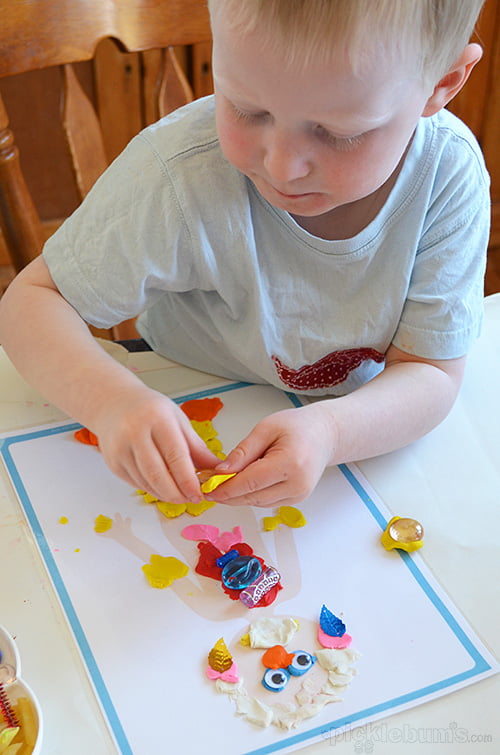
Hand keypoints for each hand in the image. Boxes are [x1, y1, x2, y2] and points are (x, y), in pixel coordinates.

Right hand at [91, 385, 219, 502]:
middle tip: (191, 499)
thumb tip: (218, 470)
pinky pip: (137, 484)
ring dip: (166, 494)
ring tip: (180, 494)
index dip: (188, 480)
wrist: (114, 403)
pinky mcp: (113, 462)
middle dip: (177, 494)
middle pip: (158, 475)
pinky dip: (153, 490)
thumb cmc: (150, 410)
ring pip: (147, 483)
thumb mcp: (178, 420)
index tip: (199, 494)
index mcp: (157, 419)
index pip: (175, 456)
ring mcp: (120, 449)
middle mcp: (135, 433)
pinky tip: (164, 488)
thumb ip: (197, 447)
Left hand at [206, 403, 335, 506]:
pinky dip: (250, 495)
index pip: (250, 482)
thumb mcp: (266, 428)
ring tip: (220, 484)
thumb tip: (221, 471)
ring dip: (237, 496)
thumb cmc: (297, 426)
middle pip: (253, 497)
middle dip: (228, 495)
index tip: (207, 487)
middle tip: (207, 488)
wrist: (324, 435)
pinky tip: (239, 485)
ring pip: (258, 502)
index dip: (226, 488)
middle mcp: (297, 485)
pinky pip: (266, 502)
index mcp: (291, 463)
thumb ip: (243, 451)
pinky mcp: (296, 499)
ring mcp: (299, 495)